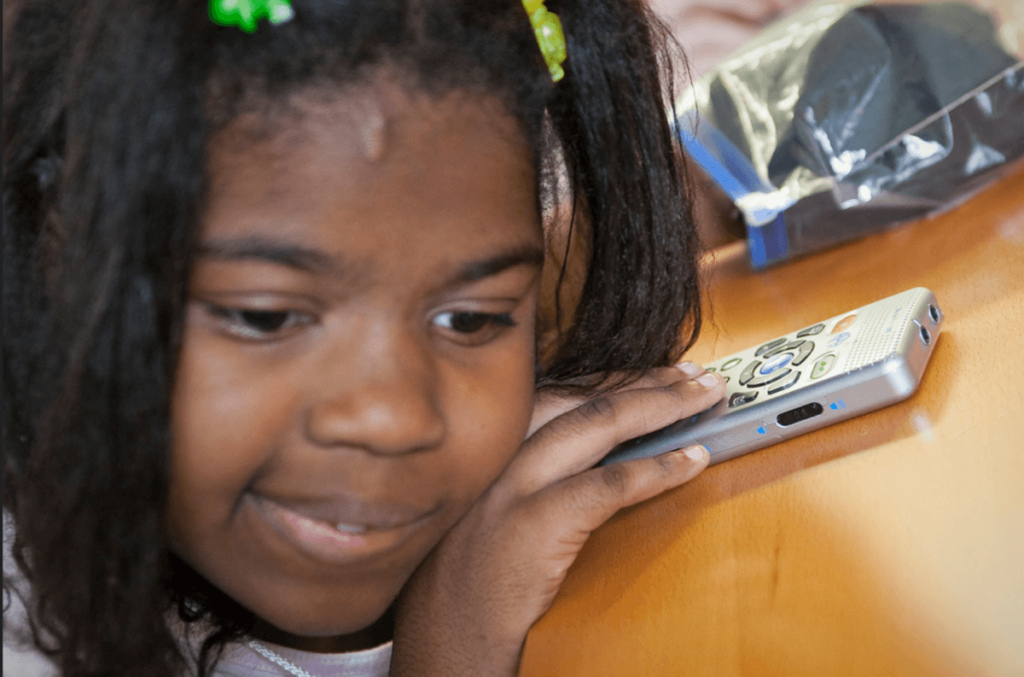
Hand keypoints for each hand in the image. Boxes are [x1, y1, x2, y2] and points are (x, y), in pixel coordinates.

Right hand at [391, 363, 724, 676]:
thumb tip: (620, 445)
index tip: (661, 372)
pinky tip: (692, 459)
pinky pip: (609, 484)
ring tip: (705, 399)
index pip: (563, 390)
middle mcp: (499, 450)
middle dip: (647, 380)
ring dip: (661, 405)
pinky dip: (658, 468)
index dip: (618, 377)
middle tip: (697, 377)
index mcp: (493, 441)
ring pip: (597, 423)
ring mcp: (513, 484)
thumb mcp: (497, 501)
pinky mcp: (533, 524)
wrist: (444, 631)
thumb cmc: (476, 569)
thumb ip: (538, 467)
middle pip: (583, 396)